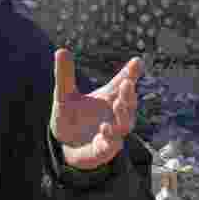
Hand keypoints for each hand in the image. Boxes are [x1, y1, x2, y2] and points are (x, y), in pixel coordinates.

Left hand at [50, 50, 142, 170]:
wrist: (63, 145)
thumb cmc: (70, 116)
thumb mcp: (64, 94)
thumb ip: (64, 74)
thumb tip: (61, 50)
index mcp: (108, 98)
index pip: (122, 84)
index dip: (130, 73)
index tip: (137, 61)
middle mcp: (114, 115)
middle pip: (128, 104)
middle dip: (129, 94)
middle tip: (127, 83)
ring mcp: (111, 133)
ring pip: (124, 125)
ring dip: (123, 115)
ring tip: (118, 103)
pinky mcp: (103, 150)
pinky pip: (111, 145)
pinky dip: (110, 138)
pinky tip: (104, 128)